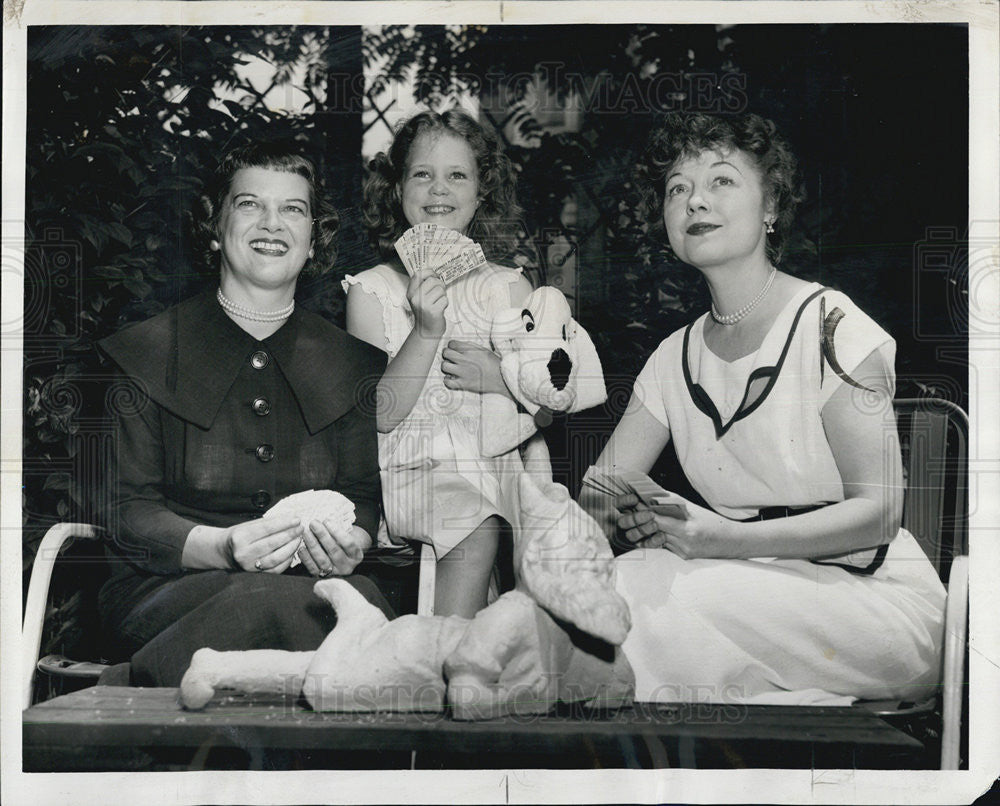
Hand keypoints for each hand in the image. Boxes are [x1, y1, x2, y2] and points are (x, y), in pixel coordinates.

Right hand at [227, 515, 303, 572]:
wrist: (223, 553)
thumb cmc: (239, 536)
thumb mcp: (248, 525)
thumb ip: (268, 522)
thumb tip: (291, 518)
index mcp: (240, 537)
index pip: (266, 529)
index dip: (284, 523)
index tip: (297, 519)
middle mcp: (243, 553)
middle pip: (272, 543)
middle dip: (290, 535)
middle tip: (301, 528)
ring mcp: (249, 566)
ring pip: (275, 558)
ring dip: (291, 548)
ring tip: (299, 538)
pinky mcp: (256, 574)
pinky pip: (275, 569)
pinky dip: (287, 560)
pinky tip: (293, 551)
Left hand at [297, 522, 371, 577]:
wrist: (340, 559)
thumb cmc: (342, 543)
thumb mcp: (347, 537)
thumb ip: (338, 531)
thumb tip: (324, 521)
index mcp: (356, 555)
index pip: (348, 543)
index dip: (337, 532)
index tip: (327, 521)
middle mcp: (347, 567)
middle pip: (334, 551)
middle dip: (322, 535)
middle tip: (313, 524)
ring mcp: (334, 573)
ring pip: (323, 560)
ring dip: (313, 545)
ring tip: (306, 533)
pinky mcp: (321, 577)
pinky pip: (313, 568)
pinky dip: (306, 558)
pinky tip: (301, 548)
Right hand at [407, 270, 447, 337]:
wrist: (426, 331)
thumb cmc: (425, 312)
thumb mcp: (418, 298)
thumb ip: (423, 286)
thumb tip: (435, 273)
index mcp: (410, 293)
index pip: (419, 274)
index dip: (429, 272)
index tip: (435, 276)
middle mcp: (415, 298)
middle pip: (433, 281)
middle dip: (440, 285)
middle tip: (439, 293)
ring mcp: (424, 305)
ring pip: (440, 290)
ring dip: (443, 295)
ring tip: (438, 302)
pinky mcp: (433, 311)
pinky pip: (445, 299)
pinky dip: (445, 303)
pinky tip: (440, 308)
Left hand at [441, 340, 508, 395]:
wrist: (502, 378)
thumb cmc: (494, 364)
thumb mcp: (484, 350)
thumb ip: (470, 347)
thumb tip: (459, 345)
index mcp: (470, 350)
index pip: (451, 343)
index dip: (452, 346)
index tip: (455, 350)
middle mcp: (464, 360)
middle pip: (446, 353)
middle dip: (447, 354)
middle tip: (451, 358)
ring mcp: (463, 372)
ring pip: (444, 366)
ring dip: (447, 366)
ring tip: (452, 368)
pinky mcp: (463, 384)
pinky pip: (447, 381)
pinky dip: (448, 380)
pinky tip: (453, 378)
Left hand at [615, 493, 738, 558]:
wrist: (732, 542)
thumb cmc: (713, 522)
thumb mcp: (692, 508)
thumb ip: (670, 502)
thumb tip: (650, 493)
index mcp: (686, 529)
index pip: (656, 521)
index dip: (641, 513)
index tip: (630, 506)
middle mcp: (683, 543)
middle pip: (653, 532)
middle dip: (638, 525)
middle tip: (626, 518)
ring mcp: (683, 552)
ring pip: (656, 541)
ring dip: (645, 532)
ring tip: (634, 525)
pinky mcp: (683, 558)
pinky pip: (665, 547)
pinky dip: (657, 540)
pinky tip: (649, 535)